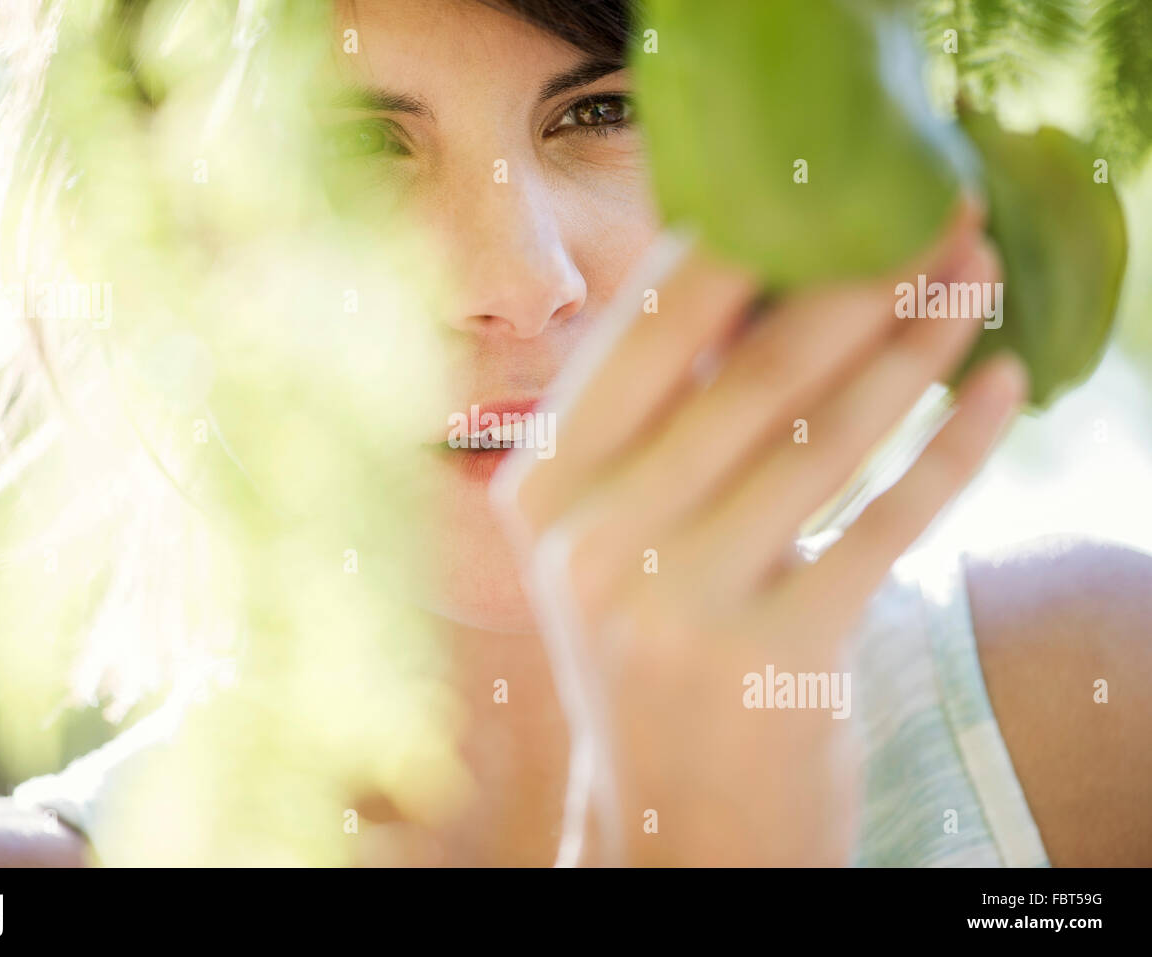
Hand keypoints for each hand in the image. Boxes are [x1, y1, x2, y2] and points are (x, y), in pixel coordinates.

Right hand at [490, 199, 1026, 864]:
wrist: (672, 819)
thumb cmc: (651, 648)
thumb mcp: (617, 529)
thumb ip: (663, 416)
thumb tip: (771, 275)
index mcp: (543, 484)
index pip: (646, 329)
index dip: (746, 242)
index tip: (823, 186)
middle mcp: (595, 536)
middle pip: (751, 369)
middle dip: (862, 276)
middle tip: (941, 215)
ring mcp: (680, 602)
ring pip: (826, 434)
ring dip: (921, 344)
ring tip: (978, 281)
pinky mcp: (776, 658)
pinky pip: (889, 521)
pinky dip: (954, 447)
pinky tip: (1000, 393)